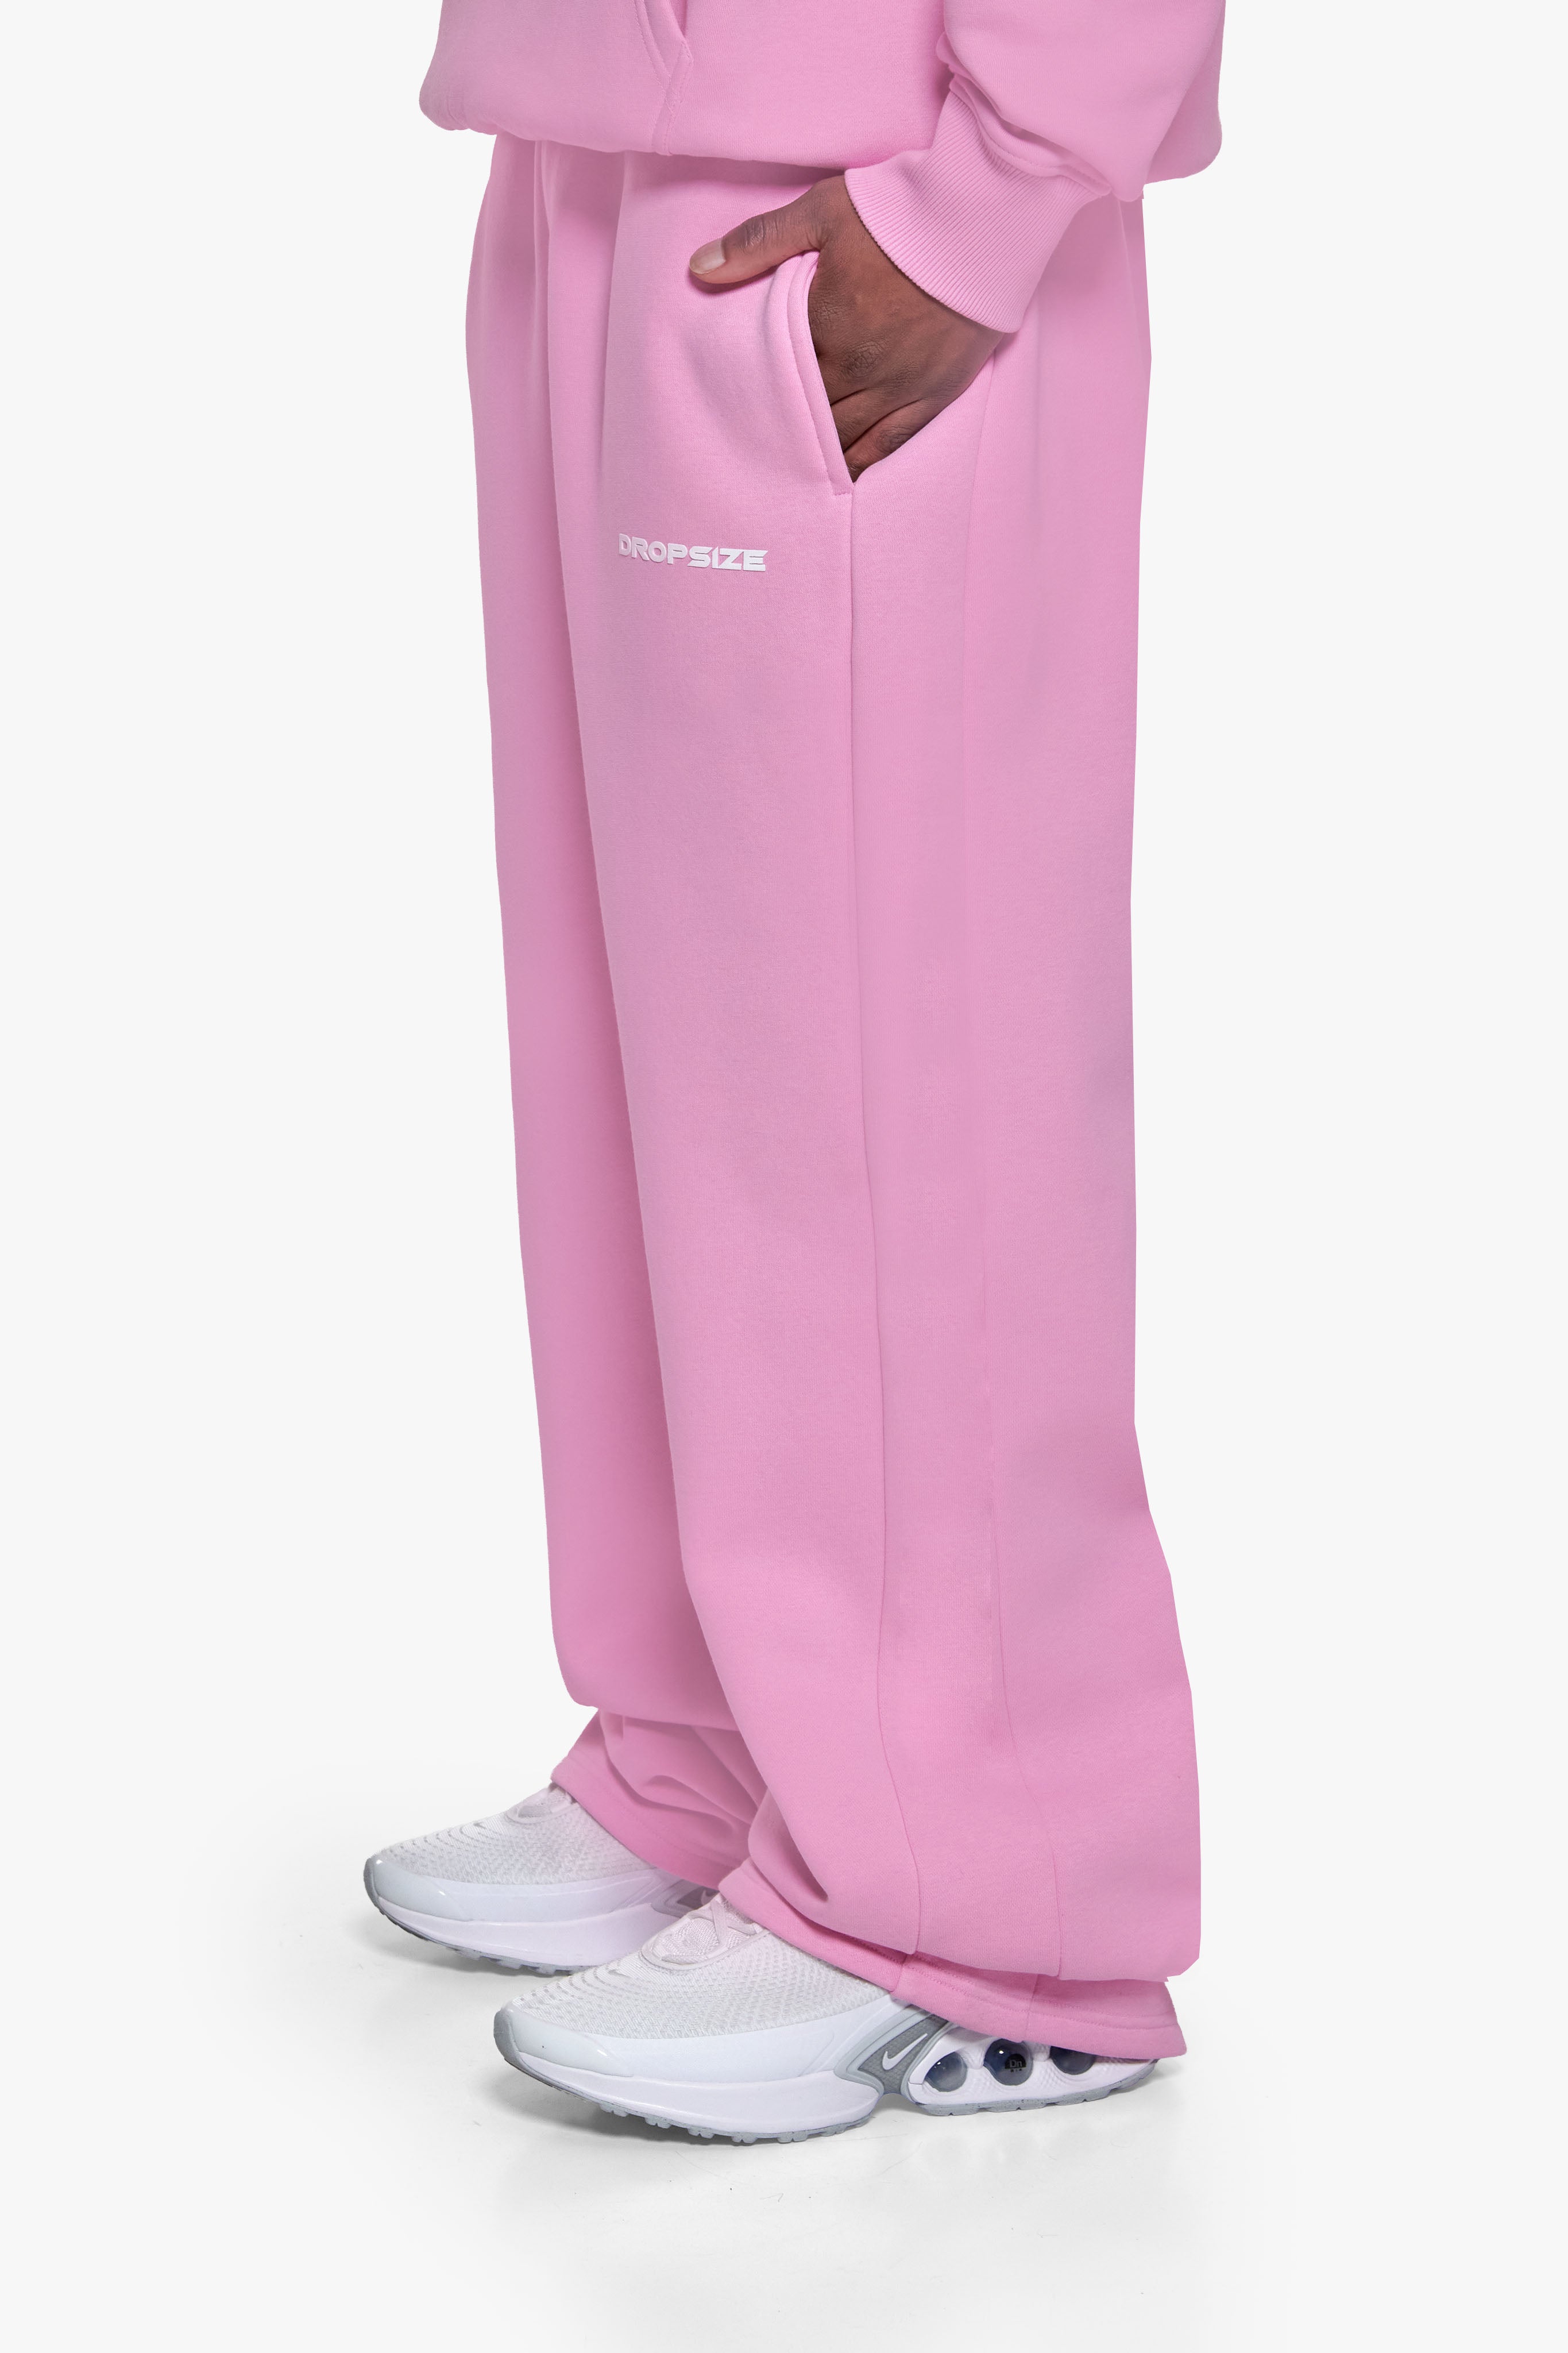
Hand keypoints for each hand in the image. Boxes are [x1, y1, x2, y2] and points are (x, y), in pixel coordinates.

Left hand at [690, 175, 1000, 480]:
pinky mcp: (934, 395)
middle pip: (808, 418)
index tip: (736, 412)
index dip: (755, 398)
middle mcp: (859, 370)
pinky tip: (843, 479)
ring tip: (792, 474)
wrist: (983, 219)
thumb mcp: (821, 212)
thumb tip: (698, 268)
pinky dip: (863, 464)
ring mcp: (899, 388)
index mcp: (824, 329)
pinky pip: (891, 445)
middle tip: (755, 453)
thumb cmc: (900, 211)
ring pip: (845, 440)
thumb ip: (758, 243)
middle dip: (783, 433)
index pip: (776, 379)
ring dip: (817, 457)